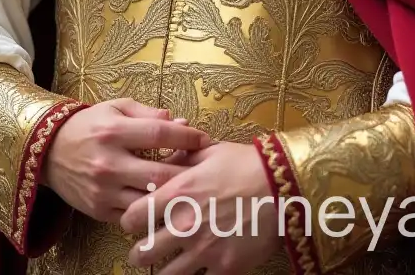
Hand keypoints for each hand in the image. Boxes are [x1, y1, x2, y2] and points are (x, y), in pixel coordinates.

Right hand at [40, 98, 210, 222]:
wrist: (48, 151)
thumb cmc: (90, 125)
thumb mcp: (117, 108)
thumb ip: (149, 115)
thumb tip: (182, 123)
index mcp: (113, 131)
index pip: (159, 135)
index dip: (187, 137)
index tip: (205, 139)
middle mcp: (108, 163)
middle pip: (158, 174)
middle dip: (187, 173)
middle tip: (205, 170)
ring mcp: (102, 190)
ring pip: (148, 200)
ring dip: (172, 196)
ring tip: (190, 189)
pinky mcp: (98, 210)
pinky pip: (133, 216)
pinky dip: (152, 211)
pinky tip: (165, 202)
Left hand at [122, 141, 281, 274]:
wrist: (284, 186)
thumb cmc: (246, 164)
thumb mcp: (210, 151)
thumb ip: (180, 157)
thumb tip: (163, 161)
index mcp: (178, 194)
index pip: (132, 218)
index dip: (130, 221)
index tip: (135, 222)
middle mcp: (185, 225)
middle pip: (142, 254)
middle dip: (139, 253)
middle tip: (143, 250)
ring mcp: (204, 251)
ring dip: (162, 270)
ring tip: (166, 265)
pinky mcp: (225, 268)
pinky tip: (196, 270)